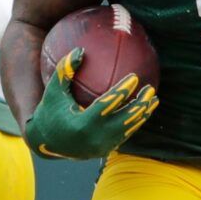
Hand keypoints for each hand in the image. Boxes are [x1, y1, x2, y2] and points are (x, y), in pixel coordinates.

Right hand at [22, 49, 158, 159]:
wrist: (47, 143)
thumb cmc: (50, 111)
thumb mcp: (54, 91)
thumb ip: (65, 70)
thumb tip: (80, 50)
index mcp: (82, 124)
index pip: (107, 105)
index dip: (122, 91)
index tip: (134, 77)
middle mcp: (94, 138)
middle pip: (124, 120)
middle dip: (140, 104)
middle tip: (151, 89)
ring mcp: (102, 146)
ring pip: (128, 129)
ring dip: (143, 114)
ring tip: (153, 98)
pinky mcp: (106, 150)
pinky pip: (125, 134)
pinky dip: (135, 122)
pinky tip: (144, 109)